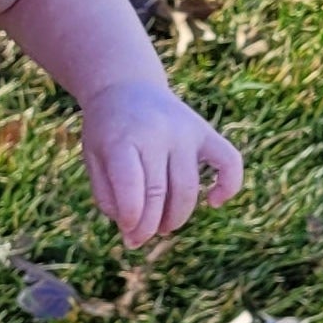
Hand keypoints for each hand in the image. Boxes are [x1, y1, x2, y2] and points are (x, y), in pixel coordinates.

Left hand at [81, 80, 243, 246]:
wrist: (124, 85)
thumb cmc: (106, 129)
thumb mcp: (92, 155)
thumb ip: (106, 193)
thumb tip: (132, 229)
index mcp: (121, 137)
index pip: (131, 186)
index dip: (130, 218)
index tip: (126, 230)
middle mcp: (156, 132)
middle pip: (159, 194)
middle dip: (149, 226)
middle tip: (137, 238)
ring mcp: (184, 131)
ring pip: (188, 189)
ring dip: (176, 218)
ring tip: (160, 226)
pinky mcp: (205, 131)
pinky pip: (230, 163)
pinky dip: (229, 187)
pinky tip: (213, 202)